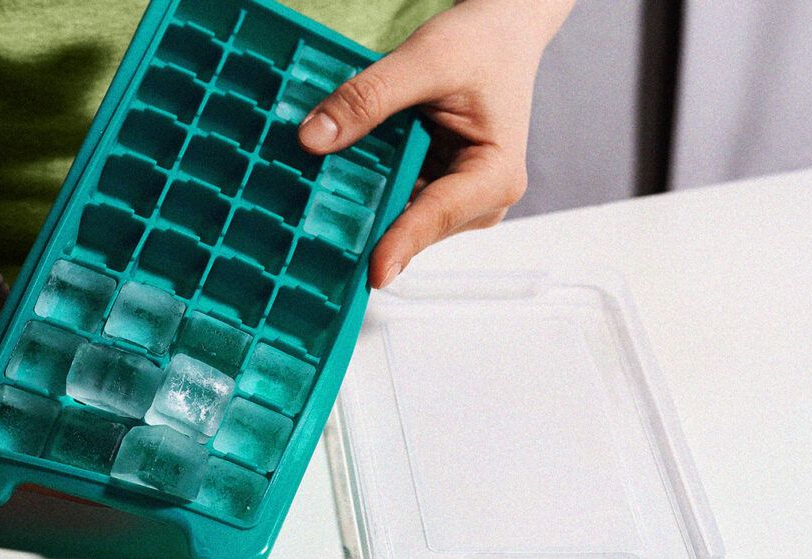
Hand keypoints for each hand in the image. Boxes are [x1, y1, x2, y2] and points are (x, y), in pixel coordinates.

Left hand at [298, 0, 572, 287]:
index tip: (372, 272)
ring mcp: (458, 200)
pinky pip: (393, 198)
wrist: (499, 32)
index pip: (437, 214)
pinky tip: (339, 175)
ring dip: (362, 202)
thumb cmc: (481, 44)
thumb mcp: (424, 61)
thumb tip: (314, 138)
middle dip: (367, 220)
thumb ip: (368, 98)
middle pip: (413, 223)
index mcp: (495, 174)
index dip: (400, 243)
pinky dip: (368, 187)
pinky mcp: (436, 190)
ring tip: (318, 192)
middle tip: (312, 223)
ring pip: (397, 215)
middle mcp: (482, 198)